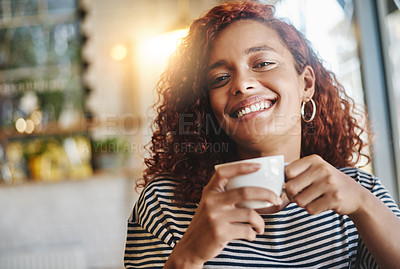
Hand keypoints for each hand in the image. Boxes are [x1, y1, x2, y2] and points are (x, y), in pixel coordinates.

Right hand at [166, 162, 281, 266]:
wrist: (191, 246)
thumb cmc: (207, 223)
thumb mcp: (210, 204)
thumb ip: (225, 196)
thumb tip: (255, 190)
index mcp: (209, 191)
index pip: (224, 172)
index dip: (242, 167)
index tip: (258, 166)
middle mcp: (211, 202)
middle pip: (245, 192)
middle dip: (266, 195)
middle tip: (276, 200)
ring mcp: (215, 217)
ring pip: (250, 214)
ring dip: (261, 223)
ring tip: (260, 227)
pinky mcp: (220, 233)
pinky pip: (246, 231)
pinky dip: (253, 234)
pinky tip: (251, 235)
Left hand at [284, 155, 366, 215]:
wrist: (355, 194)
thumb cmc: (327, 182)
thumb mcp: (315, 170)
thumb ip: (297, 172)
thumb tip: (274, 181)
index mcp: (314, 160)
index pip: (287, 171)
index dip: (286, 181)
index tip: (292, 184)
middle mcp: (322, 169)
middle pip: (290, 187)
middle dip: (291, 195)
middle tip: (298, 196)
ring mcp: (329, 184)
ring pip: (299, 201)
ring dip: (303, 204)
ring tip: (313, 199)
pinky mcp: (334, 198)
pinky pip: (311, 209)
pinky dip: (313, 209)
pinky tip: (321, 204)